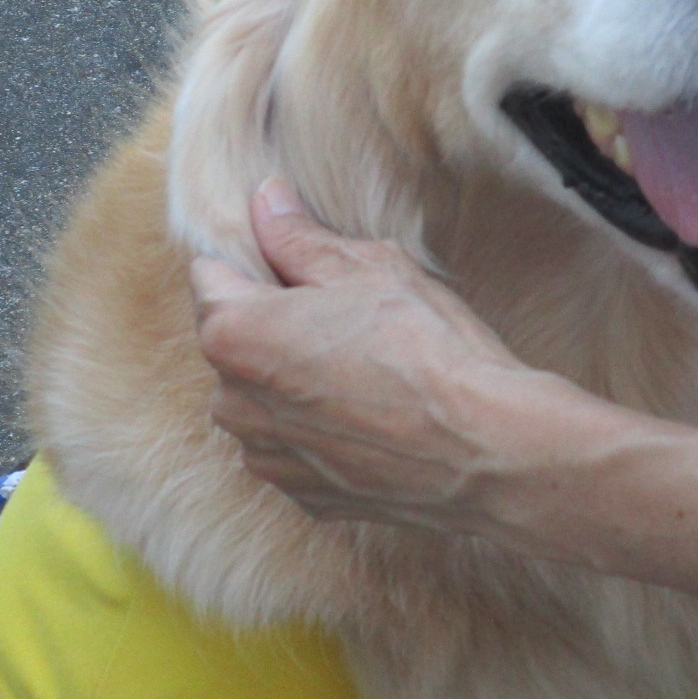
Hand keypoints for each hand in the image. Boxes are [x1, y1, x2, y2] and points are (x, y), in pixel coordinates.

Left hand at [190, 181, 581, 540]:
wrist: (486, 449)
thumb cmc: (427, 349)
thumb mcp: (369, 269)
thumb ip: (300, 237)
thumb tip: (266, 201)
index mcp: (235, 334)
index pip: (212, 275)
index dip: (259, 262)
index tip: (303, 265)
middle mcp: (233, 403)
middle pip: (235, 341)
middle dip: (275, 324)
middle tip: (348, 317)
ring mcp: (266, 458)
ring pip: (264, 398)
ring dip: (295, 382)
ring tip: (367, 372)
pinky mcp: (303, 496)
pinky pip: (296, 447)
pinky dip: (322, 431)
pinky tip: (375, 418)